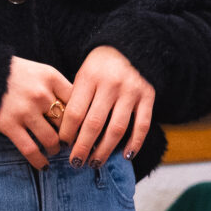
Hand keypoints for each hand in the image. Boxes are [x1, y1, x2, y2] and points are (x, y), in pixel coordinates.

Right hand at [0, 55, 75, 167]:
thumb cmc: (15, 74)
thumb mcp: (40, 72)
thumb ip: (58, 88)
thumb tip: (81, 111)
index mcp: (51, 77)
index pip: (77, 102)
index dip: (83, 118)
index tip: (85, 128)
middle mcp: (40, 94)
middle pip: (67, 123)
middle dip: (71, 136)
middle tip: (72, 143)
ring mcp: (25, 110)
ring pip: (51, 140)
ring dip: (56, 149)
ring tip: (55, 149)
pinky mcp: (9, 125)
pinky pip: (30, 149)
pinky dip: (39, 161)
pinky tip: (44, 165)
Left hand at [62, 45, 155, 166]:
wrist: (130, 47)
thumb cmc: (100, 67)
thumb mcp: (83, 76)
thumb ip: (77, 101)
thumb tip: (68, 136)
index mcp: (90, 77)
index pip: (75, 112)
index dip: (67, 133)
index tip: (62, 145)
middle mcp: (111, 85)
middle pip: (94, 124)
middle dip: (83, 148)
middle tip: (75, 163)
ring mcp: (131, 91)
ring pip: (117, 129)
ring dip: (105, 150)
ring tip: (95, 163)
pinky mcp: (148, 97)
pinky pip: (142, 125)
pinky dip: (135, 143)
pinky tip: (126, 155)